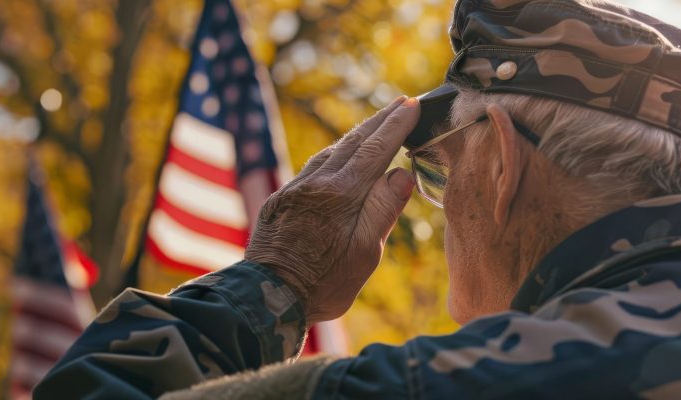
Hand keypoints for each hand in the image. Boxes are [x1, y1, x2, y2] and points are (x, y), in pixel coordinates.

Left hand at [245, 96, 419, 323]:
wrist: (267, 298)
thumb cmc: (324, 283)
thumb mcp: (364, 253)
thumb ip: (383, 209)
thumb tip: (402, 172)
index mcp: (341, 194)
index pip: (376, 150)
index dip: (396, 126)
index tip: (413, 105)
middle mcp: (316, 183)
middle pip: (354, 142)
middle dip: (380, 121)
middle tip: (400, 103)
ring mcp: (295, 189)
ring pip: (331, 152)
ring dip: (356, 135)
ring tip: (375, 124)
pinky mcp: (281, 199)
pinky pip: (312, 166)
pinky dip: (333, 153)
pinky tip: (339, 155)